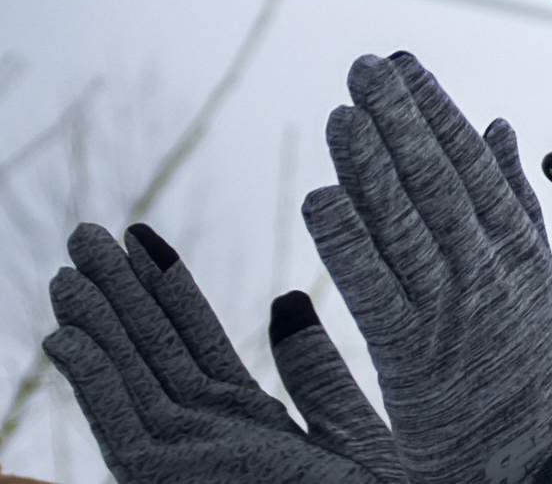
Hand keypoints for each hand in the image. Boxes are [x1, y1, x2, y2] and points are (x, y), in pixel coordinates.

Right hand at [44, 222, 402, 483]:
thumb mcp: (348, 430)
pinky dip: (91, 381)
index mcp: (251, 427)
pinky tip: (64, 337)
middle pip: (154, 352)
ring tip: (68, 267)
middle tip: (85, 233)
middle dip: (119, 293)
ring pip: (129, 378)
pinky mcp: (171, 479)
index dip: (167, 286)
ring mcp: (189, 463)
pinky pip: (121, 423)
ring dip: (96, 322)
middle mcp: (211, 440)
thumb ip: (314, 371)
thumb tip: (287, 297)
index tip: (140, 235)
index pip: (195, 340)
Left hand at [303, 52, 551, 483]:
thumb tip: (494, 122)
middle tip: (363, 68)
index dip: (435, 109)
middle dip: (398, 117)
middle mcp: (486, 271)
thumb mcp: (537, 272)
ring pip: (404, 222)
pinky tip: (322, 199)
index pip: (471, 161)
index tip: (404, 65)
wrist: (520, 459)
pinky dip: (347, 240)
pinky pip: (372, 287)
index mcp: (517, 247)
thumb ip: (515, 197)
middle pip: (435, 179)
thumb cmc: (524, 360)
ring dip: (370, 164)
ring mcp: (449, 312)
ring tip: (342, 115)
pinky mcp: (409, 355)